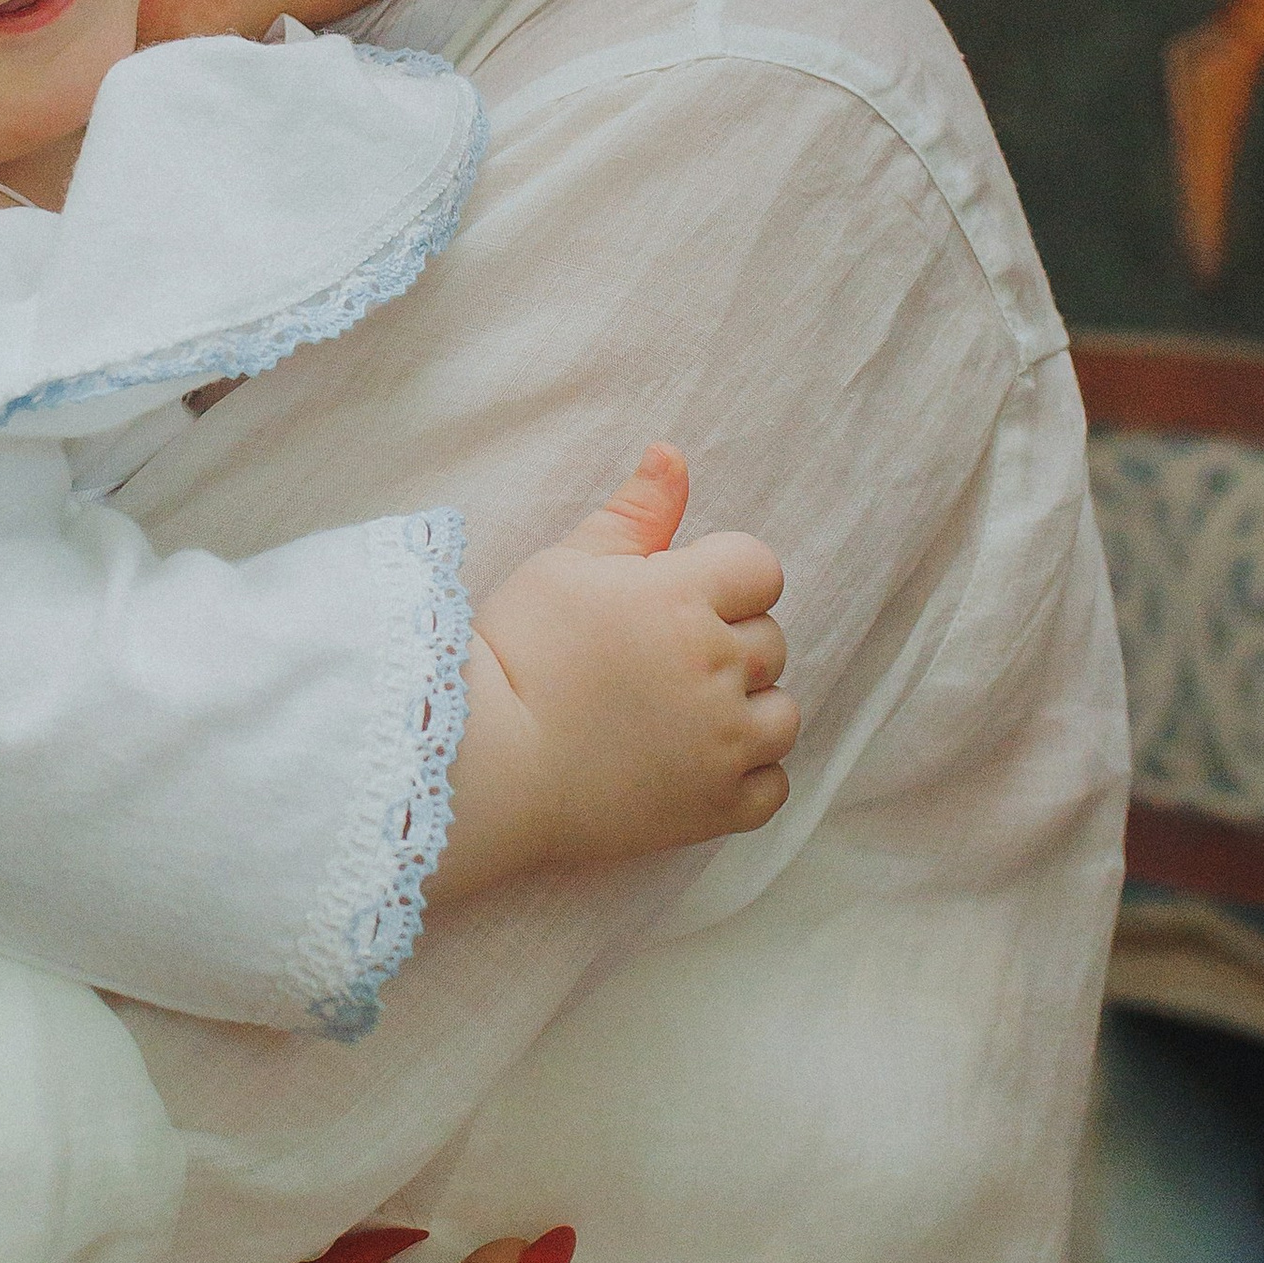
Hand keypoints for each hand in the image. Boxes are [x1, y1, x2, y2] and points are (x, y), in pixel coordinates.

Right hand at [469, 444, 797, 872]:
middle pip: (769, 640)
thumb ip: (635, 511)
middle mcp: (717, 668)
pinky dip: (745, 775)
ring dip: (745, 709)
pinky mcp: (716, 808)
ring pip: (781, 713)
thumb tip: (673, 454)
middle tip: (654, 662)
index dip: (720, 578)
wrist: (482, 765)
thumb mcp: (567, 564)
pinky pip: (772, 785)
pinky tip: (693, 763)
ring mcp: (723, 744)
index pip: (758, 568)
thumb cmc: (513, 655)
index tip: (673, 599)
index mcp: (684, 598)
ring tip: (678, 715)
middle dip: (725, 642)